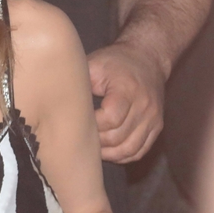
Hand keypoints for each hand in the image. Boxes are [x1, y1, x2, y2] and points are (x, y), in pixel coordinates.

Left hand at [88, 43, 166, 162]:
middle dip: (97, 141)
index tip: (79, 120)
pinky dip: (123, 155)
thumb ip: (78, 84)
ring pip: (130, 149)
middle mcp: (144, 105)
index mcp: (128, 89)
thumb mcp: (94, 65)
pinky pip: (140, 150)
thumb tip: (55, 103)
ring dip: (109, 153)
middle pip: (118, 137)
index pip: (110, 119)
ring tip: (94, 148)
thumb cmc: (115, 61)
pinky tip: (110, 150)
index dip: (92, 125)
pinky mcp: (157, 125)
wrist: (148, 57)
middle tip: (82, 136)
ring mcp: (153, 117)